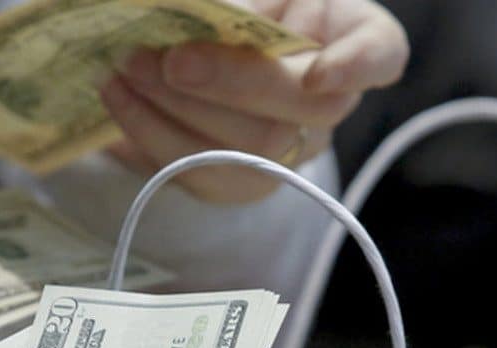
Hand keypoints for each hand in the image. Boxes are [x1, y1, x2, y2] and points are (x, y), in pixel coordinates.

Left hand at [100, 0, 406, 203]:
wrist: (202, 52)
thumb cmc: (241, 10)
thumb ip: (236, 7)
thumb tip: (202, 14)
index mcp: (351, 37)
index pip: (380, 54)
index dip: (356, 66)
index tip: (317, 73)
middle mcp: (327, 100)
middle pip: (296, 107)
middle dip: (228, 83)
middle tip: (167, 60)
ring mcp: (286, 147)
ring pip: (246, 151)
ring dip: (176, 111)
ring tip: (123, 73)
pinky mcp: (238, 181)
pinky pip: (201, 176)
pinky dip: (149, 137)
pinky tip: (116, 104)